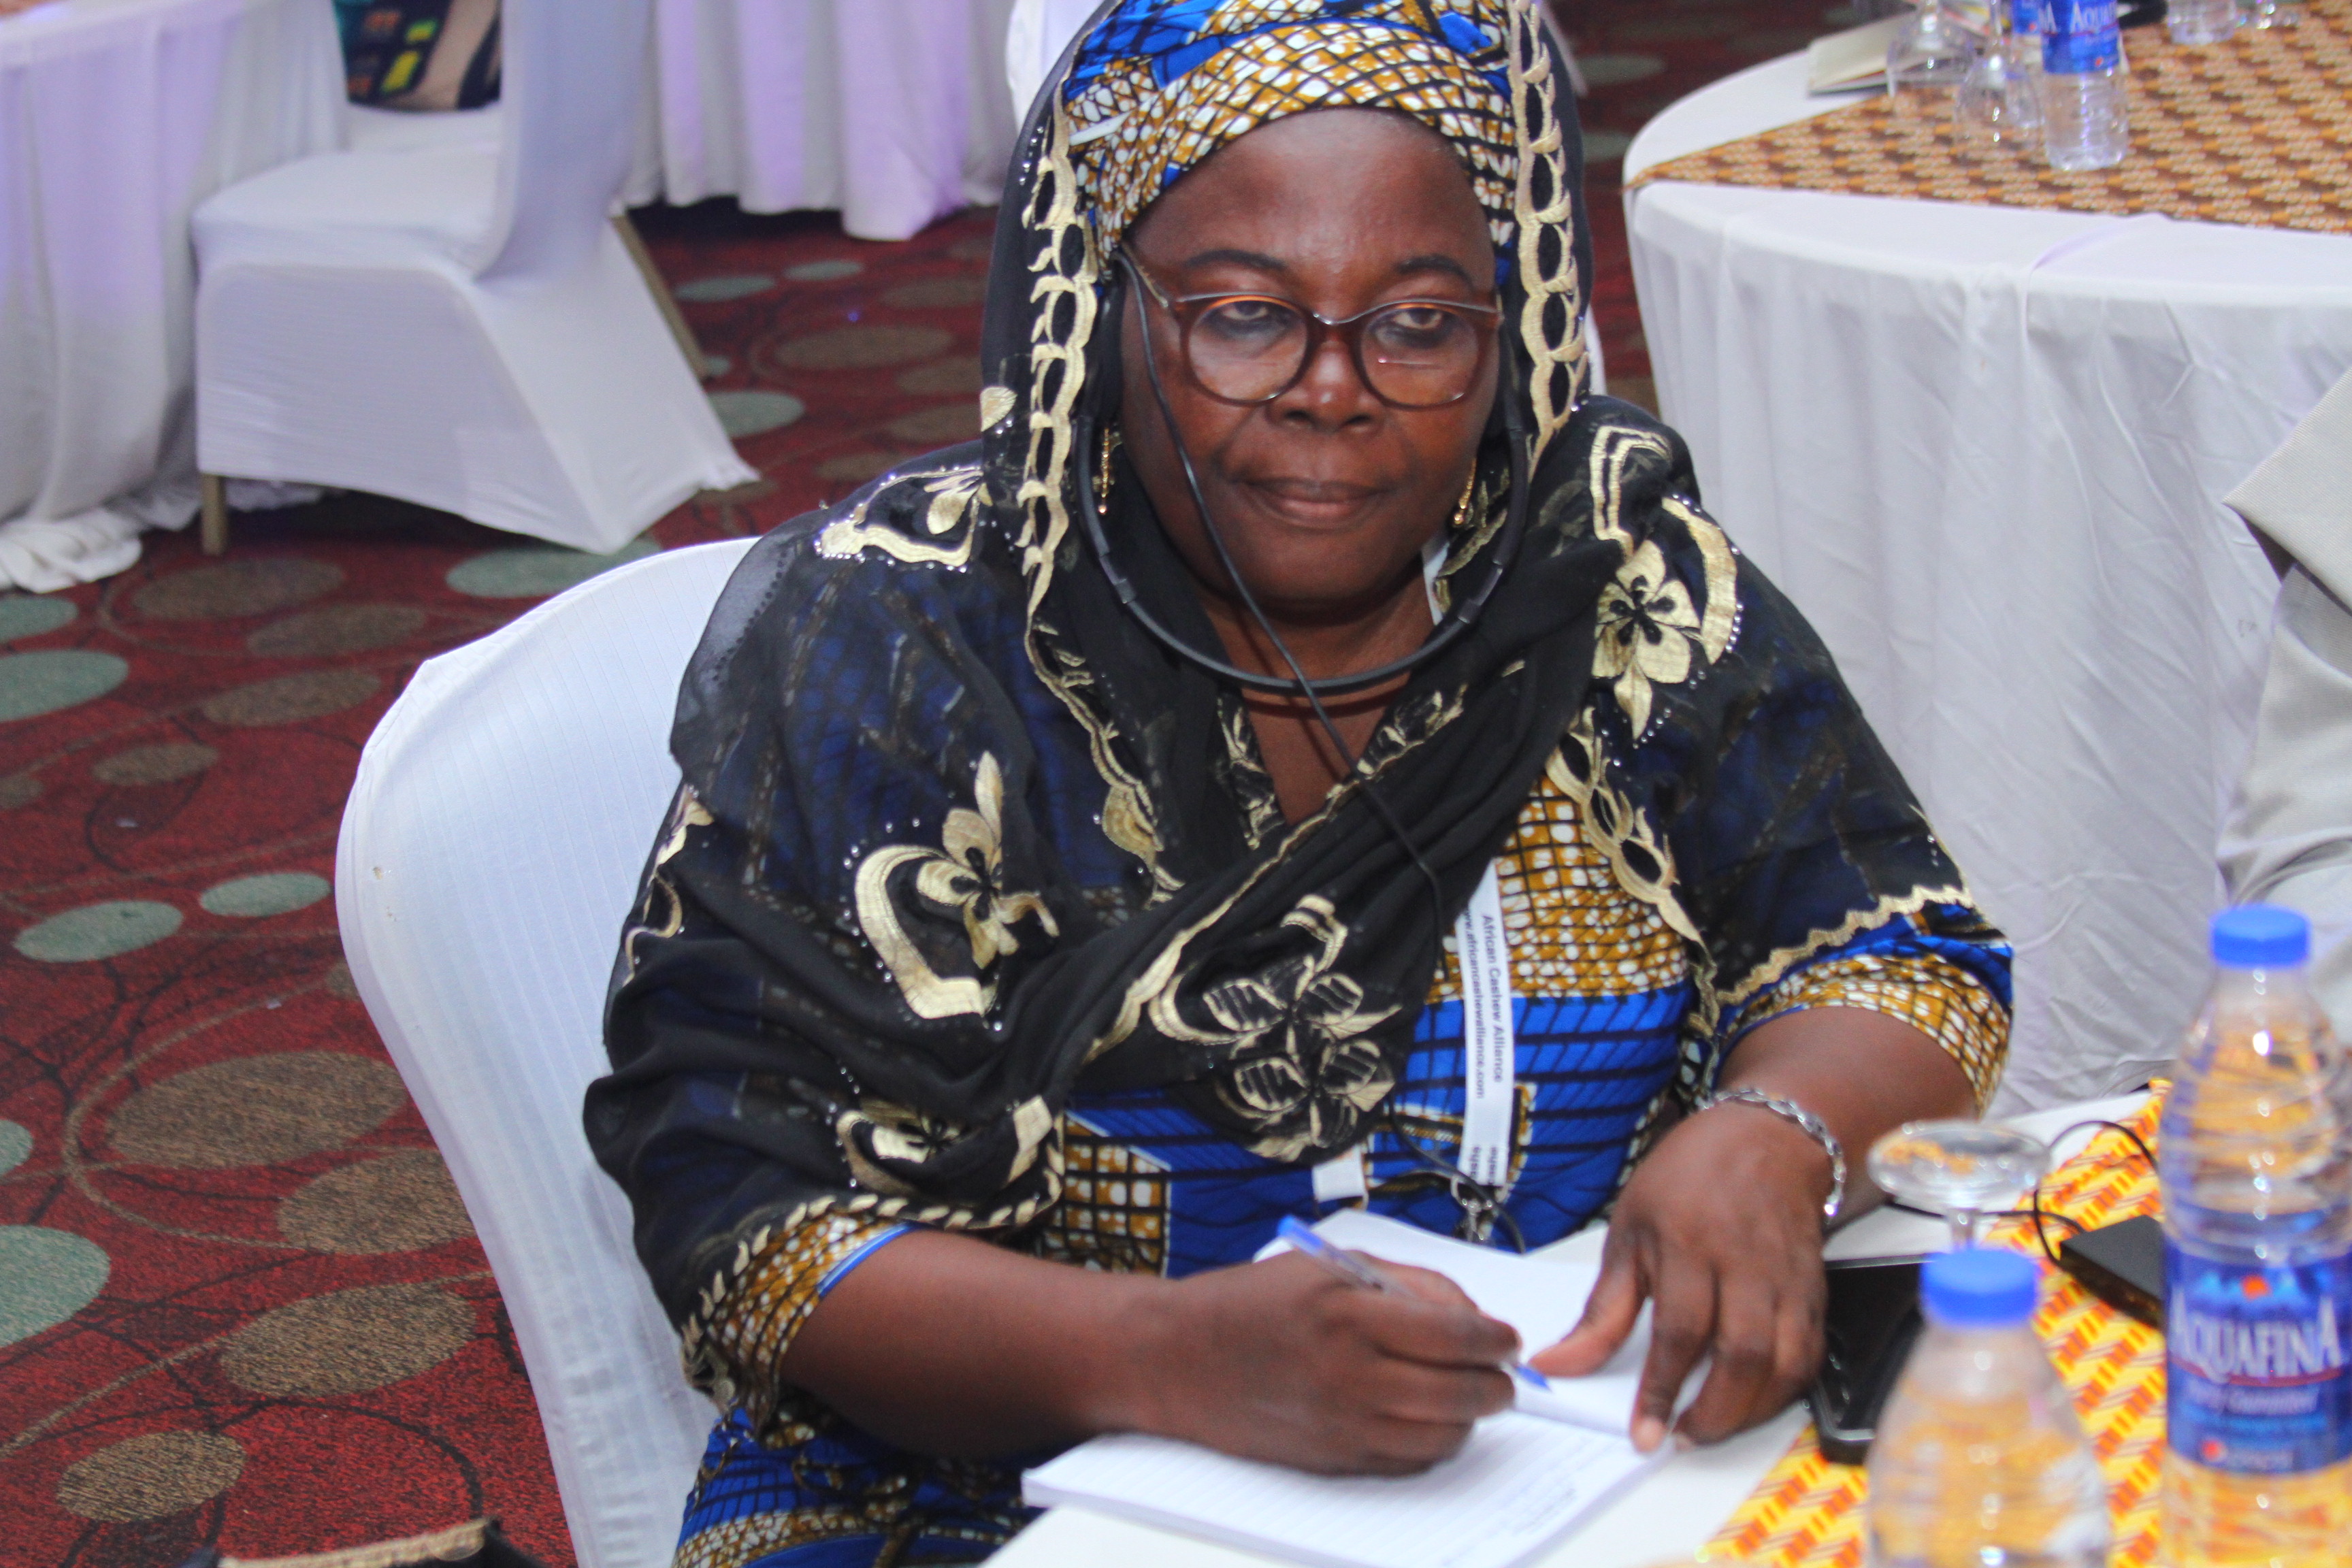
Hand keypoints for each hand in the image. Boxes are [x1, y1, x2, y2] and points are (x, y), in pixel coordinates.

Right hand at [1138, 1250, 1520, 1474]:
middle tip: (1502, 1372)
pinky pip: (1409, 1462)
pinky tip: (1428, 1419)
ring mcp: (1344, 1423)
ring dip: (1471, 1417)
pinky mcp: (1334, 1458)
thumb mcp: (1327, 1267)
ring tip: (1469, 1396)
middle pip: (1462, 1392)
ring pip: (1444, 1435)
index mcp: (1350, 1314)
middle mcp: (1351, 1373)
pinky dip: (1433, 1443)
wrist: (1179, 1359)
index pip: (1457, 1333)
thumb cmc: (1250, 1305)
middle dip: (1498, 1383)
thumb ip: (1405, 1284)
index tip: (1508, 1338)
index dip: (1497, 1338)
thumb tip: (1470, 1313)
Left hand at [1529, 1103, 1829, 1451]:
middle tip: (1682, 1437)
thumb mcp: (1628, 1230)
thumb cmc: (1688, 1179)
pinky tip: (1752, 1403)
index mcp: (1690, 1242)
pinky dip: (1783, 1390)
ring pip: (1784, 1361)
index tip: (1644, 1432)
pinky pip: (1809, 1353)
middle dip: (1713, 1411)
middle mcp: (1746, 1263)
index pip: (1679, 1330)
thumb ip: (1602, 1309)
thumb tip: (1557, 1363)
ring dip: (1750, 1410)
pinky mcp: (1815, 1291)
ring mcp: (1787, 1279)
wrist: (1766, 1139)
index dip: (1662, 1388)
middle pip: (1741, 1354)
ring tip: (1712, 1427)